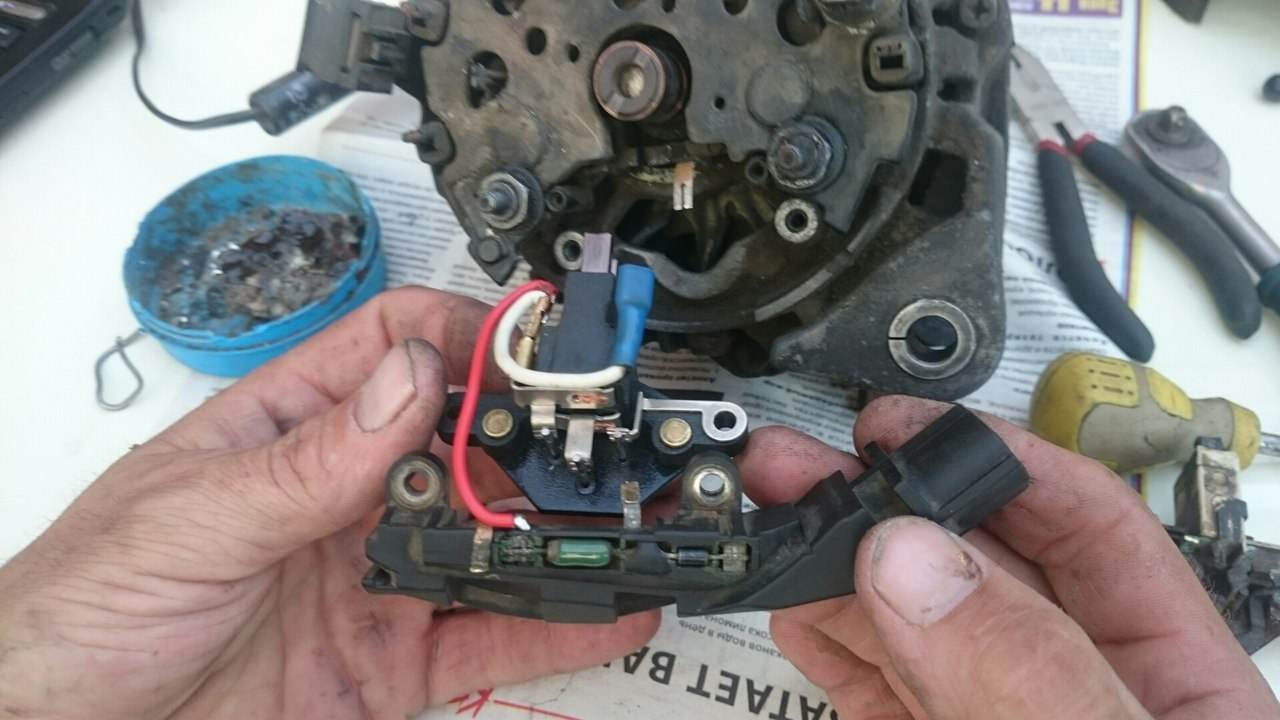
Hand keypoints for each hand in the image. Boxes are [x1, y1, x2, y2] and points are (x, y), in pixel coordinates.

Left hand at [0, 287, 657, 719]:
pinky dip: (556, 625)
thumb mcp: (191, 519)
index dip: (468, 336)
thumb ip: (307, 461)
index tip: (533, 348)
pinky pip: (490, 635)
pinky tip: (608, 609)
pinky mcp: (392, 661)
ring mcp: (376, 577)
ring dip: (560, 530)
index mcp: (290, 432)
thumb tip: (404, 379)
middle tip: (596, 441)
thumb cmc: (82, 611)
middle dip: (534, 436)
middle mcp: (346, 497)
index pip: (395, 349)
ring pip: (491, 539)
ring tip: (624, 520)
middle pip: (463, 442)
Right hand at [737, 396, 1278, 718]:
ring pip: (912, 625)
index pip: (1097, 530)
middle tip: (802, 464)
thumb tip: (923, 567)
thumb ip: (1038, 680)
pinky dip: (828, 644)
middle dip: (886, 500)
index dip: (998, 462)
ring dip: (836, 563)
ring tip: (775, 517)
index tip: (908, 431)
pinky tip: (795, 604)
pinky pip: (877, 693)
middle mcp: (1080, 696)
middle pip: (978, 567)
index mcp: (1178, 686)